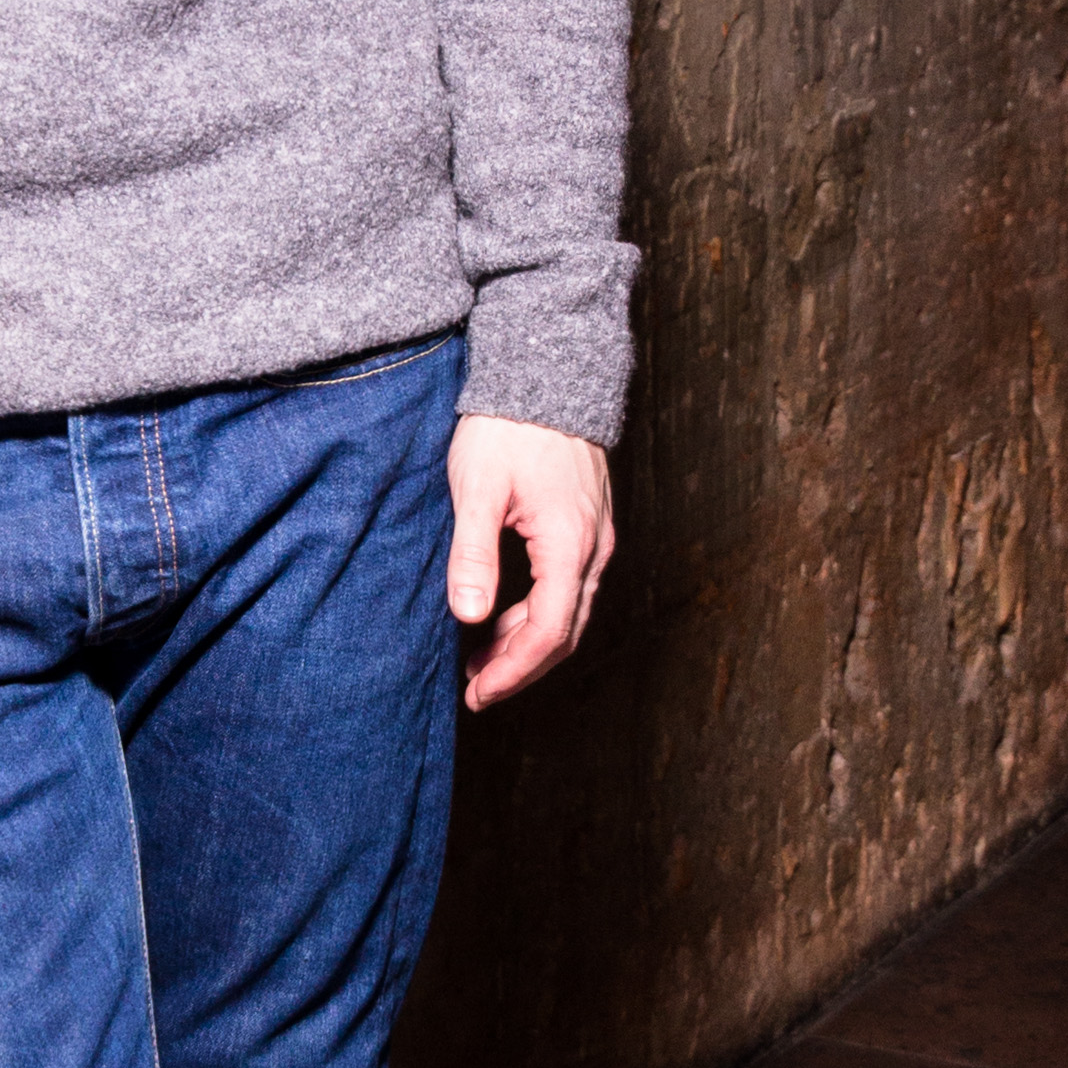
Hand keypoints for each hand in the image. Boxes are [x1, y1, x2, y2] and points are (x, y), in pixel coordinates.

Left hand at [446, 416, 613, 712]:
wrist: (544, 372)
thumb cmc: (507, 426)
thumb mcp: (477, 489)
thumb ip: (473, 554)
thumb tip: (470, 616)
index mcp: (569, 545)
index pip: (548, 633)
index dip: (513, 673)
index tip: (478, 694)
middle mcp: (595, 547)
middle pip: (565, 632)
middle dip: (520, 668)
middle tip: (476, 690)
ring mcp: (597, 536)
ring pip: (569, 611)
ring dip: (526, 642)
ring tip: (479, 659)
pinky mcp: (589, 525)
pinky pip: (569, 587)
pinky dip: (537, 612)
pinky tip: (501, 616)